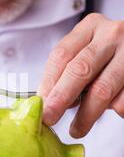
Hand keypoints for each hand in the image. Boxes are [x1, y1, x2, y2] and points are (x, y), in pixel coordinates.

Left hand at [38, 14, 123, 137]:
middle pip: (80, 70)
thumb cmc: (108, 55)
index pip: (62, 55)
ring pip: (102, 90)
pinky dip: (114, 111)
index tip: (40, 104)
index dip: (48, 82)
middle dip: (61, 98)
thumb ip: (68, 70)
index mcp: (91, 26)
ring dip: (86, 115)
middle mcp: (112, 34)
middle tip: (50, 118)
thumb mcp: (88, 51)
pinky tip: (110, 111)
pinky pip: (122, 101)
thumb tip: (48, 100)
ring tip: (76, 130)